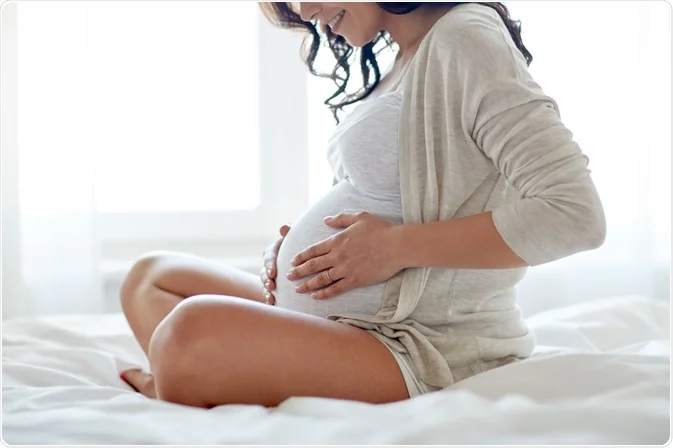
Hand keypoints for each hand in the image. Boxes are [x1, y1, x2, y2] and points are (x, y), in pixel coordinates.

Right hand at [260, 224, 289, 304]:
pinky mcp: (272, 284)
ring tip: (271, 297)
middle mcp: (268, 263)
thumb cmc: (295, 243)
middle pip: (264, 271)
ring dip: (266, 290)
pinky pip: (268, 291)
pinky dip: (269, 297)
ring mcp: (269, 275)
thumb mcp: (292, 237)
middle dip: (266, 279)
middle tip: (271, 285)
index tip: (273, 272)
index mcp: (272, 251)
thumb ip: (288, 233)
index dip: (270, 265)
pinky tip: (272, 303)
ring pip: (265, 282)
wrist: (298, 257)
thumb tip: (284, 227)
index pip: (269, 257)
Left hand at [287, 212, 403, 299]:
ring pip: (321, 279)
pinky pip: (336, 289)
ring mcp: (345, 270)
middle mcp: (338, 256)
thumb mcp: (359, 217)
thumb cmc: (380, 229)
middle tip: (288, 276)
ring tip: (297, 289)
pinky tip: (316, 296)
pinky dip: (324, 293)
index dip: (301, 256)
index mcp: (337, 241)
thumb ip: (340, 219)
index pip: (313, 250)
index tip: (292, 261)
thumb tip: (325, 220)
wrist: (396, 245)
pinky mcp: (355, 280)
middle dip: (299, 271)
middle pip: (313, 265)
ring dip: (307, 284)